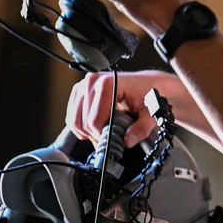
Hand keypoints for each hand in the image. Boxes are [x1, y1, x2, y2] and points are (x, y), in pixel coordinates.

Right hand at [66, 70, 182, 147]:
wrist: (148, 83)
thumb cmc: (149, 95)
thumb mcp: (150, 113)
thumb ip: (141, 128)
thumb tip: (128, 141)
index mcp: (107, 84)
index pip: (94, 121)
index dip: (103, 135)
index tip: (114, 138)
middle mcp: (92, 81)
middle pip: (84, 122)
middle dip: (96, 134)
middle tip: (110, 137)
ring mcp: (83, 84)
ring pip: (74, 120)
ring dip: (86, 131)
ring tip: (103, 132)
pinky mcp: (79, 90)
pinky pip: (72, 115)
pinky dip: (80, 125)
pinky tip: (94, 126)